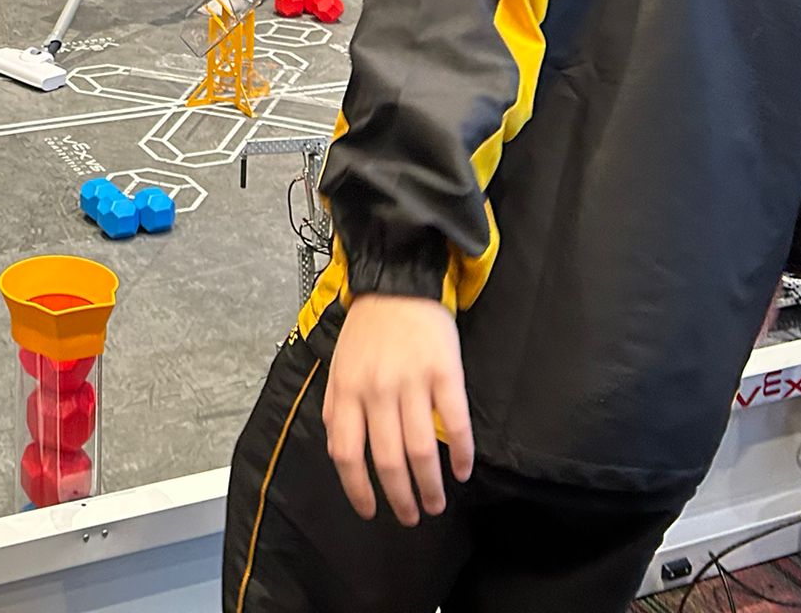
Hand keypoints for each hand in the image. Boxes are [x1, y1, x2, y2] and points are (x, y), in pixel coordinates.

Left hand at [323, 294, 473, 525]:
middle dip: (400, 497)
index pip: (347, 453)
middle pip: (388, 460)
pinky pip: (456, 422)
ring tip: (436, 503)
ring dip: (430, 485)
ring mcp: (412, 382)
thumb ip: (337, 407)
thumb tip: (342, 452)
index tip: (371, 511)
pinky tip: (463, 471)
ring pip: (421, 449)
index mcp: (346, 390)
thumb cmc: (367, 328)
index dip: (357, 489)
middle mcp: (377, 391)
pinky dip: (462, 453)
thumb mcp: (339, 365)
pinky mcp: (445, 373)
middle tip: (411, 516)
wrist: (398, 283)